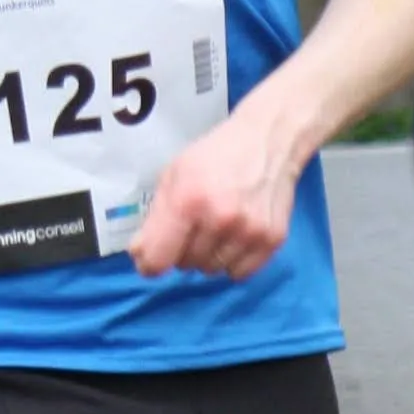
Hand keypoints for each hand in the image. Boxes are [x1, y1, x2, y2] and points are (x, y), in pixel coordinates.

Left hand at [130, 101, 302, 280]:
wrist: (268, 140)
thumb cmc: (215, 156)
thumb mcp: (173, 175)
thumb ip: (155, 218)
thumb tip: (141, 255)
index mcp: (188, 201)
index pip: (158, 259)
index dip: (150, 262)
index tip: (153, 256)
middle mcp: (220, 220)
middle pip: (186, 265)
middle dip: (183, 250)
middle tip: (194, 225)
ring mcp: (249, 232)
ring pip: (213, 270)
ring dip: (209, 255)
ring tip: (217, 227)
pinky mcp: (272, 240)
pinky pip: (240, 273)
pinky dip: (233, 261)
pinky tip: (236, 236)